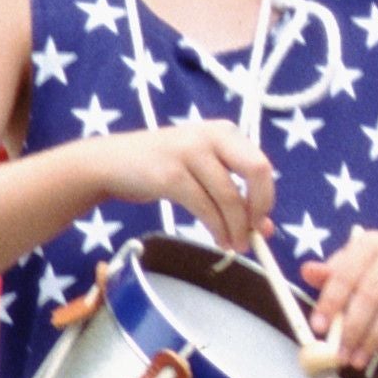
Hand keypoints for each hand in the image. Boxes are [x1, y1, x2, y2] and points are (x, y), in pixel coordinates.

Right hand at [83, 122, 277, 253]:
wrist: (111, 162)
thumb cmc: (164, 167)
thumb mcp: (203, 171)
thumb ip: (235, 192)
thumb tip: (266, 229)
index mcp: (225, 132)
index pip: (261, 165)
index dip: (266, 198)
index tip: (262, 224)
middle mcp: (212, 136)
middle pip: (256, 170)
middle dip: (258, 209)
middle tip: (253, 236)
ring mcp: (190, 153)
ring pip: (229, 196)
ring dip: (236, 228)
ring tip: (234, 246)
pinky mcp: (170, 175)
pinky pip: (205, 207)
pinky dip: (216, 228)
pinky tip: (218, 239)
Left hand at [300, 227, 377, 369]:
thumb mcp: (361, 258)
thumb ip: (334, 271)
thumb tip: (307, 272)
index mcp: (371, 244)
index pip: (346, 274)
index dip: (331, 301)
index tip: (318, 327)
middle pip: (372, 294)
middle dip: (353, 328)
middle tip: (340, 355)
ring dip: (376, 338)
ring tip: (359, 360)